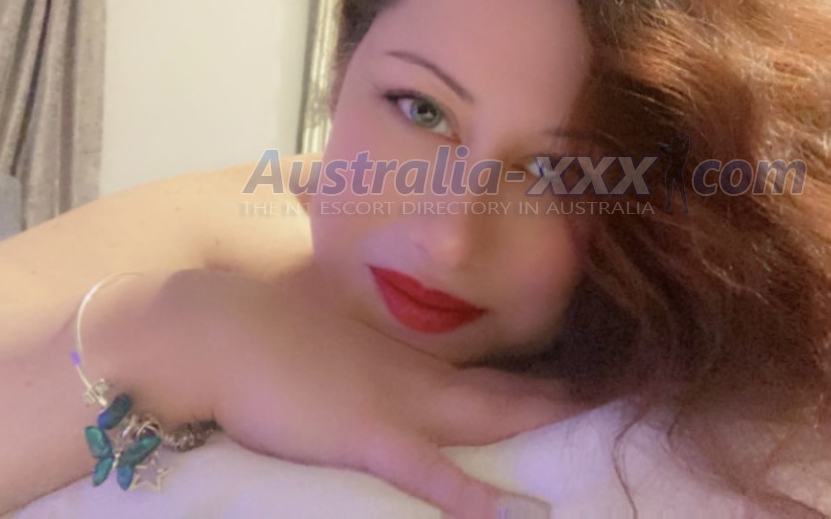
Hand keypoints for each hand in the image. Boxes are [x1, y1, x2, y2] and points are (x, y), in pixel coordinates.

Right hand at [160, 268, 583, 517]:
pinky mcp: (366, 435)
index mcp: (404, 358)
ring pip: (486, 419)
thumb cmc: (259, 331)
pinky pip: (429, 472)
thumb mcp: (323, 337)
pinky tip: (515, 514)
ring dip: (540, 422)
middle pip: (504, 390)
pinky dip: (471, 496)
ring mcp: (395, 404)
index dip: (536, 373)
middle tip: (617, 392)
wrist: (212, 329)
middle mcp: (414, 376)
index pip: (487, 368)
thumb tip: (371, 362)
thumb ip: (361, 351)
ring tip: (594, 425)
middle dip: (561, 395)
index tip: (580, 374)